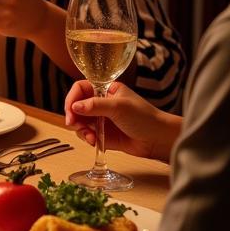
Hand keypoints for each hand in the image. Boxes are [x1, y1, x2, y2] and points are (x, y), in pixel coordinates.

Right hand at [64, 79, 179, 162]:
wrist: (158, 140)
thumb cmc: (144, 118)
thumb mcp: (118, 107)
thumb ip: (95, 105)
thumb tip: (74, 107)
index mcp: (106, 90)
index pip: (81, 88)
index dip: (73, 98)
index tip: (70, 111)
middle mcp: (101, 103)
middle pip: (77, 106)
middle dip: (74, 116)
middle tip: (74, 124)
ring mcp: (102, 119)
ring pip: (80, 121)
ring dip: (81, 129)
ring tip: (90, 137)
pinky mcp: (104, 135)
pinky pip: (88, 134)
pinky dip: (87, 138)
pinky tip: (94, 141)